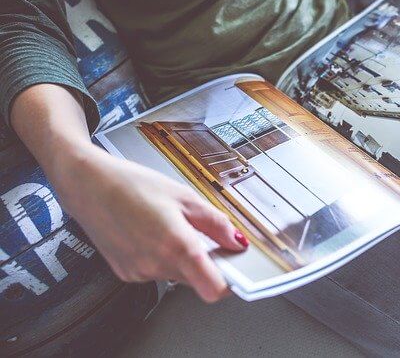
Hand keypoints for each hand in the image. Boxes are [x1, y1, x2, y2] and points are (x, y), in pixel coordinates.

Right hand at [52, 143, 248, 302]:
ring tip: (169, 226)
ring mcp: (139, 272)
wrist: (88, 186)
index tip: (236, 271)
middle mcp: (156, 264)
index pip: (213, 288)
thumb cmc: (132, 184)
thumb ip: (216, 223)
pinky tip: (151, 233)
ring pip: (178, 275)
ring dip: (182, 258)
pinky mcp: (127, 274)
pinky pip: (157, 272)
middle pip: (197, 279)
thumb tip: (237, 241)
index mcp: (176, 244)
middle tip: (200, 233)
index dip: (229, 283)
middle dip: (205, 262)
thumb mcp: (184, 196)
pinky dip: (161, 258)